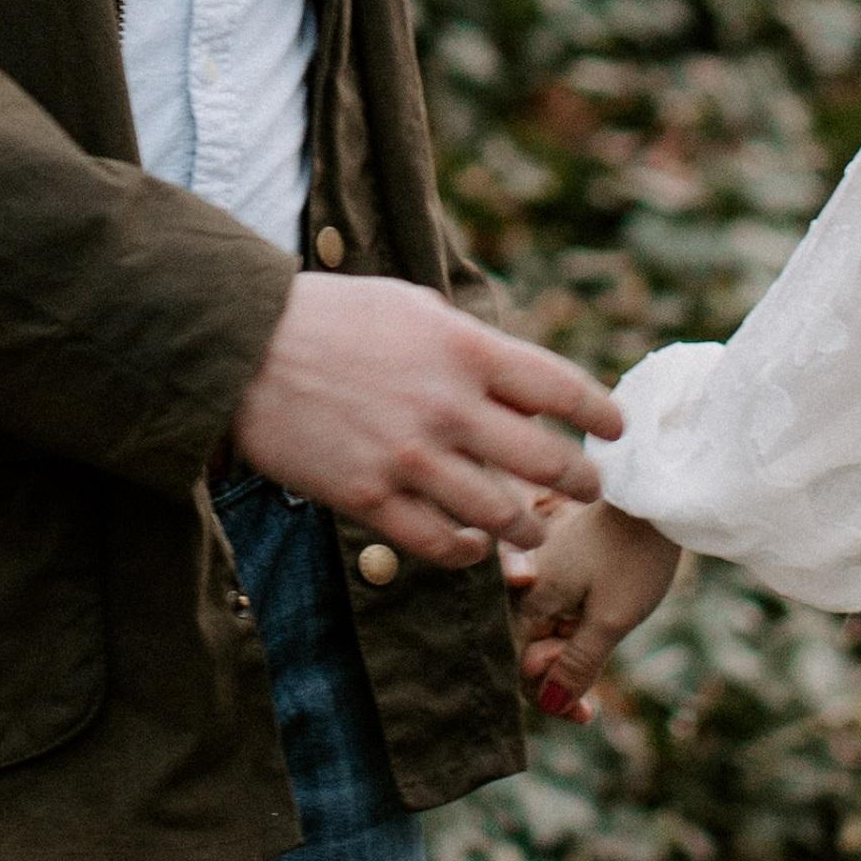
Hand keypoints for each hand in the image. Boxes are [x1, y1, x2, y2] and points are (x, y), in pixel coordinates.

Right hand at [228, 273, 617, 568]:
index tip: (616, 428)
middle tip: (591, 487)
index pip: (559, 387)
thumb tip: (523, 393)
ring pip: (498, 513)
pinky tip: (474, 548)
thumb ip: (472, 348)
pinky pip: (436, 541)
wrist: (244, 347)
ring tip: (535, 529)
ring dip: (526, 527)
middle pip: (544, 460)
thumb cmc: (332, 316)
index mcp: (464, 349)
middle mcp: (447, 406)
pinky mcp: (369, 496)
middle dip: (579, 479)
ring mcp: (409, 457)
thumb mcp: (413, 308)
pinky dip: (465, 551)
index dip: (599, 412)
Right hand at [499, 488, 682, 714]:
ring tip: (604, 657)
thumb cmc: (634, 557)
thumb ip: (577, 664)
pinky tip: (602, 638)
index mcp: (530, 599)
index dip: (549, 696)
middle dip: (562, 678)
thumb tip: (550, 703)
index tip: (586, 713)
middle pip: (530, 652)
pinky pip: (560, 612)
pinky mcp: (563, 566)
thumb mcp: (611, 620)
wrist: (656, 499)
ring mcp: (545, 574)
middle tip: (597, 693)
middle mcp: (527, 587)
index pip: (520, 667)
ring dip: (573, 657)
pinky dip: (579, 633)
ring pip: (547, 634)